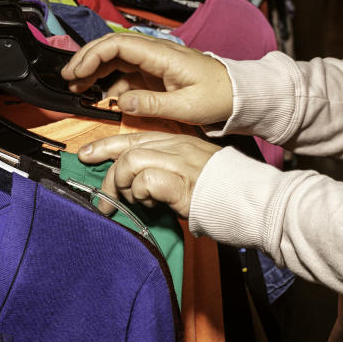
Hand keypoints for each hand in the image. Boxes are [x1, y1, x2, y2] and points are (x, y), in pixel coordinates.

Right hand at [61, 32, 233, 124]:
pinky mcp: (156, 72)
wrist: (239, 94)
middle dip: (86, 59)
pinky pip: (127, 72)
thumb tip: (119, 102)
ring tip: (78, 89)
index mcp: (162, 55)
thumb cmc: (219, 96)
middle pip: (112, 47)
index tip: (76, 72)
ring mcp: (155, 62)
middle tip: (67, 79)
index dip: (92, 55)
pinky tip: (103, 97)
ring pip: (116, 58)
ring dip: (95, 70)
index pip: (118, 44)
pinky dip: (110, 81)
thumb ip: (152, 104)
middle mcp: (156, 53)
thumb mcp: (186, 106)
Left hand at [78, 132, 221, 217]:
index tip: (86, 155)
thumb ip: (169, 173)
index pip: (135, 136)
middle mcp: (178, 147)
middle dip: (108, 177)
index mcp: (181, 142)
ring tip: (133, 204)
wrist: (256, 201)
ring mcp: (180, 163)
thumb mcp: (194, 174)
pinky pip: (146, 181)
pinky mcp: (182, 183)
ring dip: (124, 187)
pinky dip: (141, 194)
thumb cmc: (228, 192)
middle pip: (127, 150)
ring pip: (131, 162)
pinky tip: (152, 205)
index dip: (105, 145)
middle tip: (107, 202)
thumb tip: (143, 188)